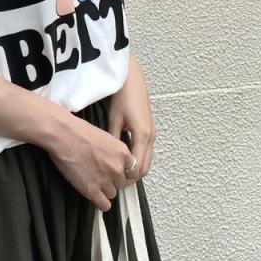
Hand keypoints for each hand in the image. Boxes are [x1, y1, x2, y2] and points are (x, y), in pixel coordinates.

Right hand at [46, 115, 137, 211]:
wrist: (62, 134)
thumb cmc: (78, 132)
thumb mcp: (105, 137)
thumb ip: (115, 152)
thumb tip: (117, 162)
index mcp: (123, 153)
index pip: (132, 172)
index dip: (123, 173)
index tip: (116, 173)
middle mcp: (117, 167)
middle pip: (121, 183)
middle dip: (111, 180)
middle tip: (98, 173)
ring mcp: (105, 179)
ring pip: (112, 194)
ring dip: (103, 189)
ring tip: (91, 180)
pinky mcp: (91, 190)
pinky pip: (104, 205)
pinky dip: (100, 203)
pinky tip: (94, 195)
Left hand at [108, 51, 155, 185]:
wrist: (131, 80)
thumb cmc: (123, 96)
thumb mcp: (114, 119)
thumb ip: (113, 139)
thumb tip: (108, 156)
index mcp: (143, 136)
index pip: (138, 167)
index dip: (127, 177)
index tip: (114, 181)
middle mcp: (150, 137)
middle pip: (145, 167)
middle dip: (132, 176)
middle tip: (115, 180)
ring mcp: (152, 134)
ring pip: (147, 160)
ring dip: (136, 168)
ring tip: (118, 172)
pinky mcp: (149, 130)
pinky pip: (146, 152)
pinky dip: (139, 159)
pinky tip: (125, 159)